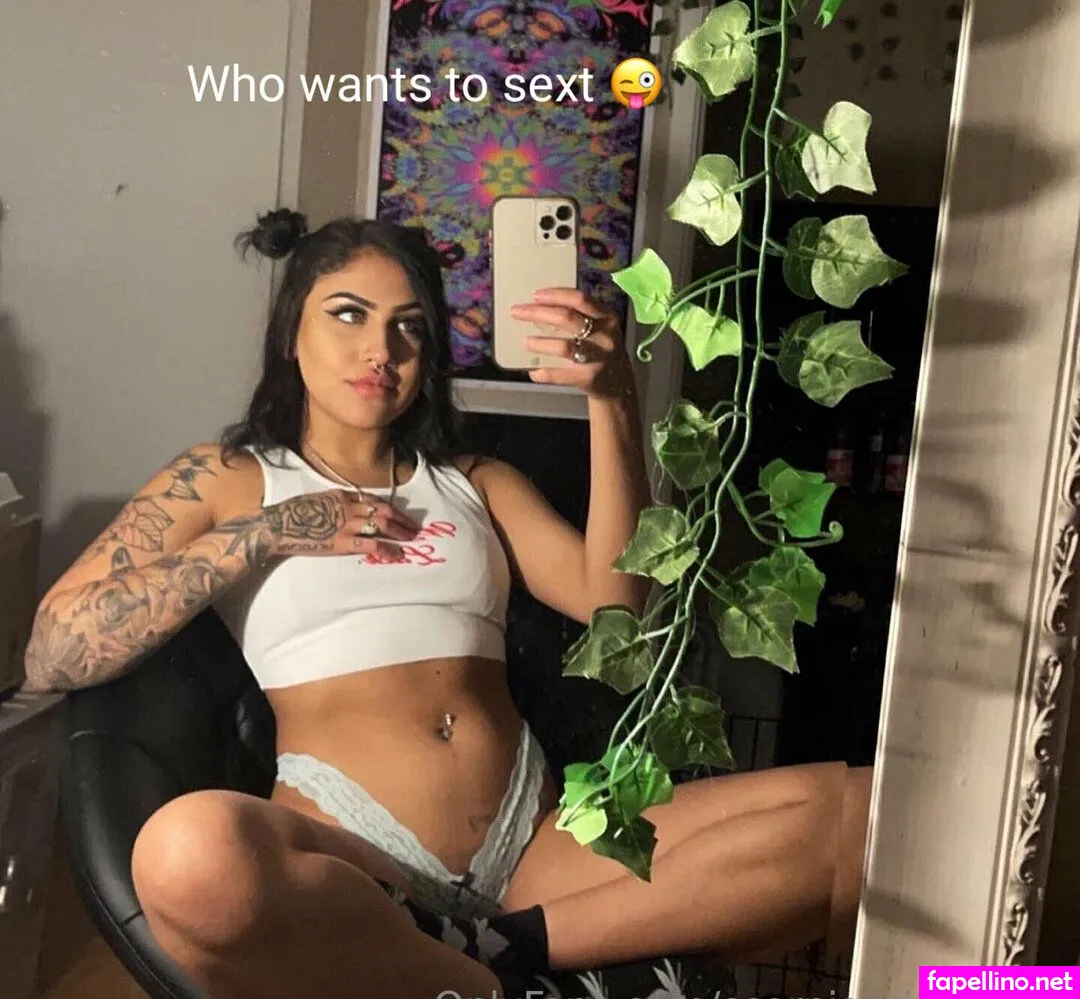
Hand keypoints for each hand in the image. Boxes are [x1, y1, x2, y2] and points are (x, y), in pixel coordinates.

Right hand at [262, 489, 419, 558]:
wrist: (278, 527)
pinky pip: (373, 544)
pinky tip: (397, 554)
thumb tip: (349, 508)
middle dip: (402, 518)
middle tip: (414, 526)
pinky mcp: (343, 542)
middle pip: (383, 509)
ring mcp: (347, 524)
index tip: (399, 514)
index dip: (389, 507)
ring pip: (382, 524)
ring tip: (411, 538)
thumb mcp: (316, 500)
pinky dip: (388, 549)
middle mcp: (348, 507)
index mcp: (341, 495)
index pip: (372, 498)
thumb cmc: (292, 514)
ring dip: (400, 531)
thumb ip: (335, 503)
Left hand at [509, 288, 633, 398]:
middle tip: (517, 312)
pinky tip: (533, 371)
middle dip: (538, 313)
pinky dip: (544, 372)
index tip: (534, 295)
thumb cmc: (601, 348)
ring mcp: (598, 358)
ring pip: (564, 347)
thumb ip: (580, 315)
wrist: (618, 384)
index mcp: (607, 317)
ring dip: (540, 344)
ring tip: (525, 342)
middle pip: (567, 318)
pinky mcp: (589, 378)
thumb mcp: (600, 327)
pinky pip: (560, 374)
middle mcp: (605, 336)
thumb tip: (540, 305)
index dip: (555, 295)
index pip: (579, 299)